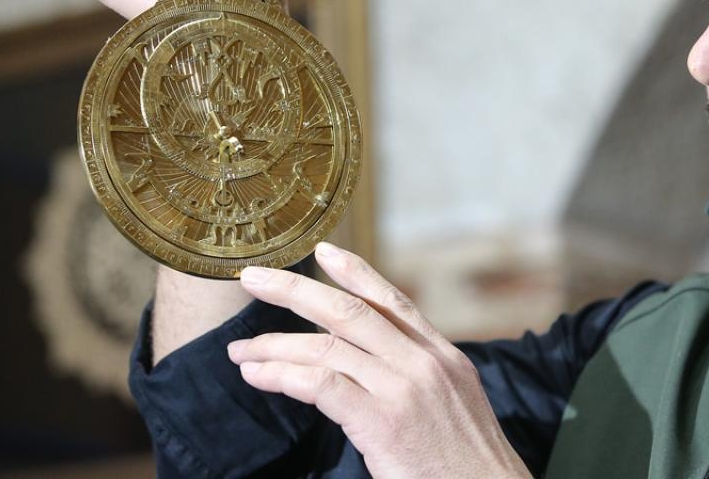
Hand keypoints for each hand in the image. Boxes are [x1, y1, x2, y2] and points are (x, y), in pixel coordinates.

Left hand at [228, 243, 530, 478]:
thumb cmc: (467, 464)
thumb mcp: (455, 403)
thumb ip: (420, 376)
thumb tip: (376, 366)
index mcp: (443, 356)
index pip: (393, 301)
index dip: (355, 272)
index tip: (322, 251)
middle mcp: (424, 363)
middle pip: (350, 312)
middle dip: (295, 290)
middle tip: (254, 279)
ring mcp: (404, 389)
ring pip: (327, 347)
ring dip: (275, 346)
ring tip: (241, 351)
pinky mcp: (384, 421)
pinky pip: (322, 385)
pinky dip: (284, 376)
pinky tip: (259, 376)